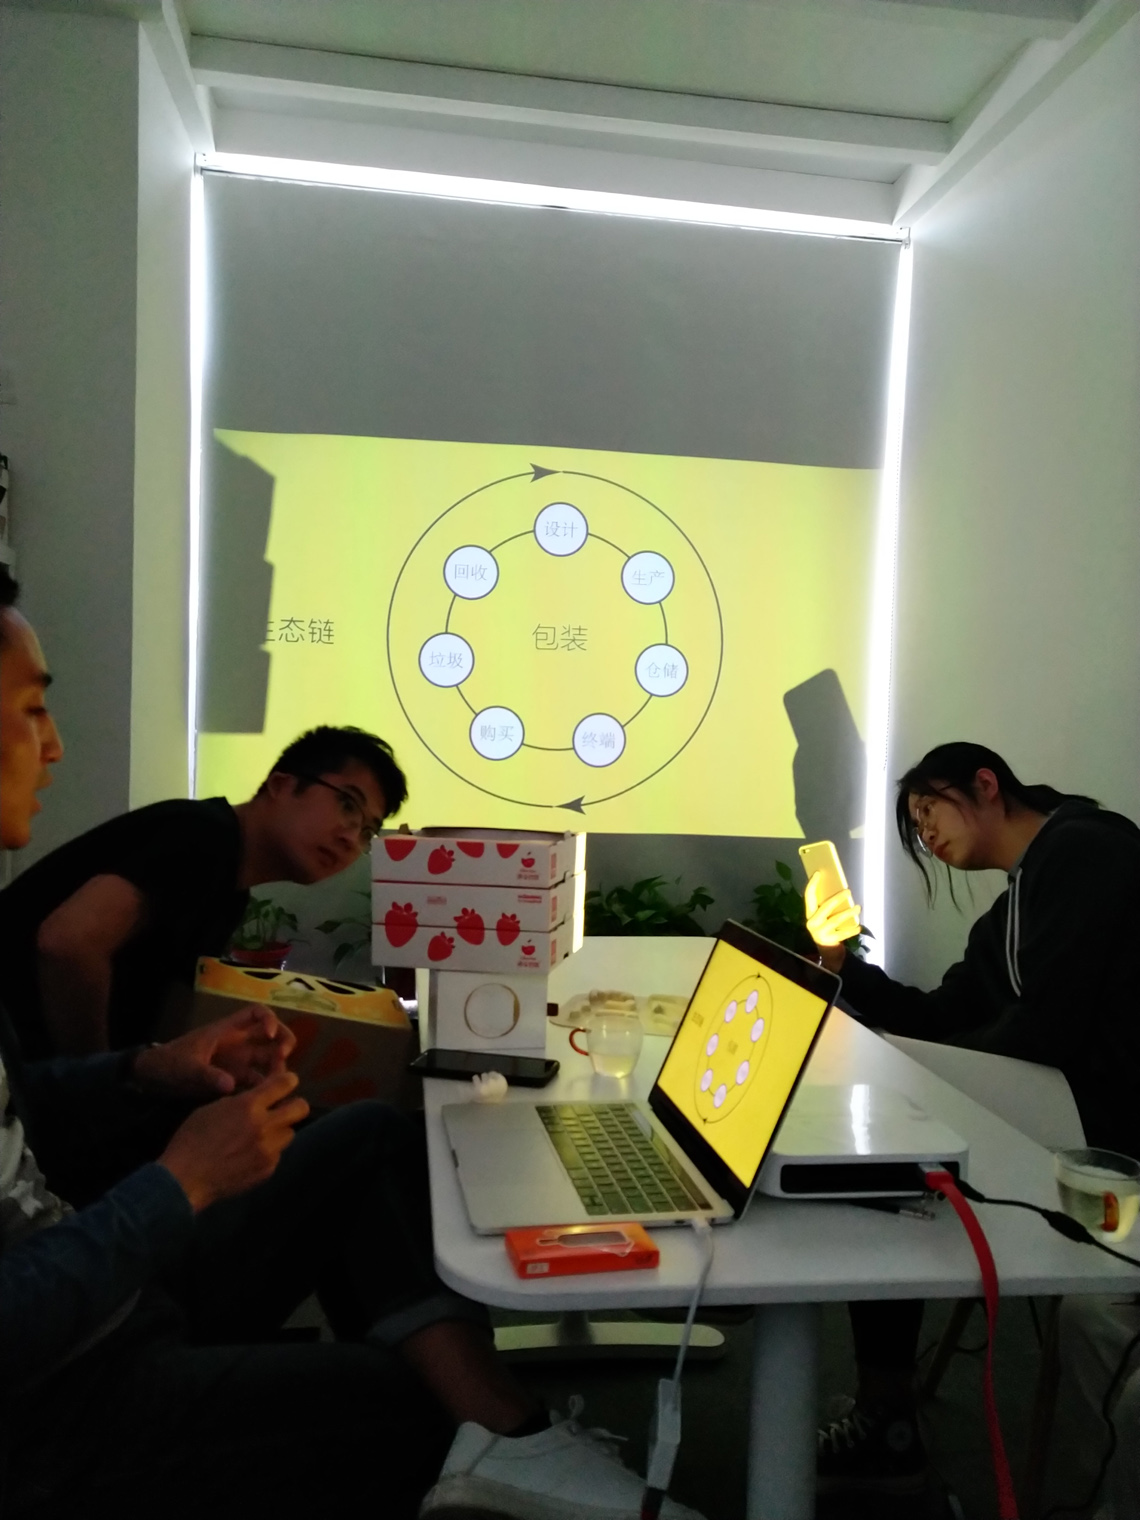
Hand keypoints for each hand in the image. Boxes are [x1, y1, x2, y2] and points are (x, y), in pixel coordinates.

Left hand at [133, 1005, 295, 1098]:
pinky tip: (266, 1097)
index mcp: (227, 1031)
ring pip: (266, 1059)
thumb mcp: (186, 1068)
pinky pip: (255, 1080)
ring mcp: (236, 1062)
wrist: (154, 1080)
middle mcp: (237, 1044)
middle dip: (283, 1042)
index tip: (270, 1036)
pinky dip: (263, 1086)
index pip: (255, 1014)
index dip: (269, 1020)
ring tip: (278, 1082)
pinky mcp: (233, 1079)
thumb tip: (230, 1085)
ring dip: (276, 1067)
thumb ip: (207, 1076)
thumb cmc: (170, 1064)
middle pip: (270, 1036)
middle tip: (284, 1057)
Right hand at [158, 1070, 309, 1211]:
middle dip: (294, 1105)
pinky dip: (268, 1153)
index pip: (284, 1083)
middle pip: (301, 1107)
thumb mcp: (213, 1108)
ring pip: (290, 1133)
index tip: (285, 1083)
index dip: (287, 1080)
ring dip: (280, 1131)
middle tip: (282, 1109)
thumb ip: (240, 1102)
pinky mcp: (267, 1170)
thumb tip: (257, 1098)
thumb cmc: (191, 1139)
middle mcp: (265, 1126)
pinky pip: (277, 1155)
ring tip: (262, 1136)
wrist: (185, 1179)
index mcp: (249, 1105)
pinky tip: (250, 1156)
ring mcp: (269, 1150)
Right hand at [804, 872, 861, 971]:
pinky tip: (859, 927)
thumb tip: (839, 889)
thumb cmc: (827, 929)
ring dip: (848, 913)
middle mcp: (812, 923)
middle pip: (825, 907)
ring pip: (835, 920)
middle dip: (837, 898)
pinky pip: (842, 934)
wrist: (827, 952)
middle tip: (848, 891)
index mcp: (809, 914)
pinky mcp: (829, 941)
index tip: (818, 873)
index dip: (813, 884)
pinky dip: (851, 930)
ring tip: (858, 907)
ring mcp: (820, 933)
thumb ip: (827, 906)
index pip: (808, 896)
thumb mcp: (823, 917)